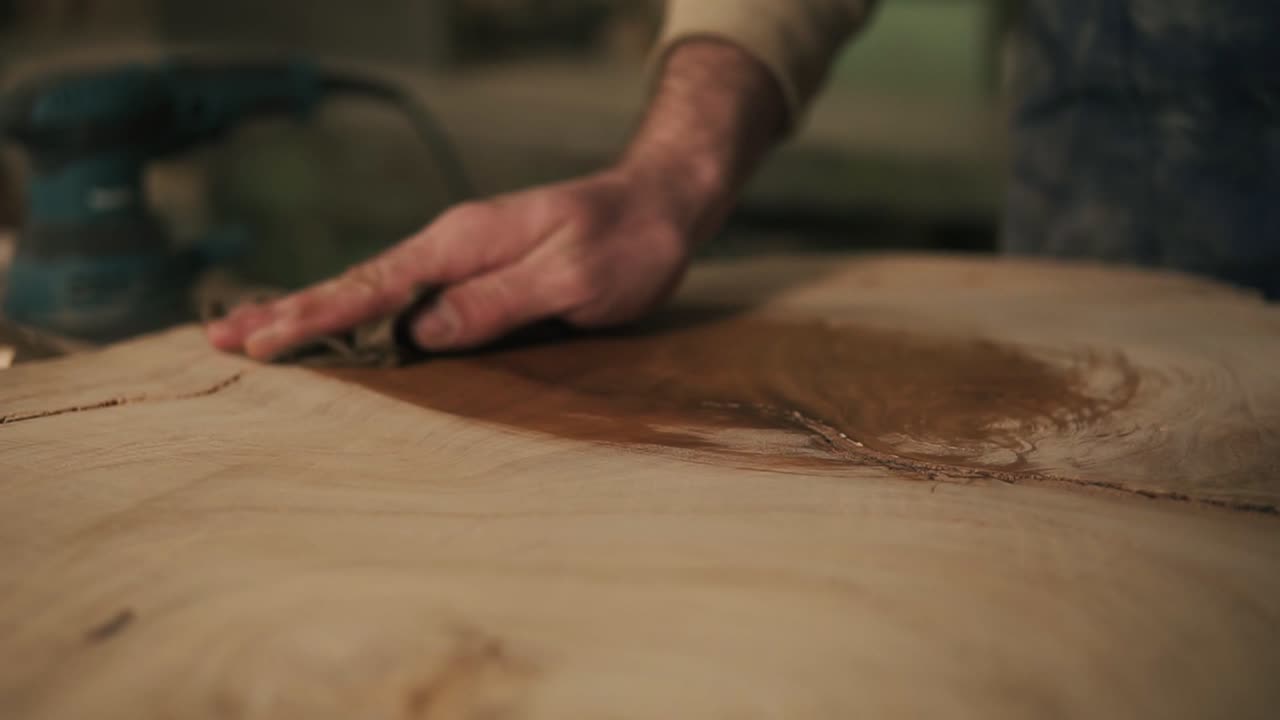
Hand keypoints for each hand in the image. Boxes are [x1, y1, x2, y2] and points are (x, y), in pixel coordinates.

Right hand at [205, 166, 707, 358]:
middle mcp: (452, 246)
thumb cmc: (626, 242)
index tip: (262, 343)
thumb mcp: (571, 276)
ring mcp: (462, 257)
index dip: (316, 318)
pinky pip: (404, 296)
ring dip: (312, 312)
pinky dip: (359, 311)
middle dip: (289, 312)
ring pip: (373, 290)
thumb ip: (498, 301)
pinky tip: (338, 325)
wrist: (659, 204)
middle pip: (356, 284)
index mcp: (464, 243)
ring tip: (254, 333)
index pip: (374, 286)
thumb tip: (422, 329)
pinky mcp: (478, 272)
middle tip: (222, 338)